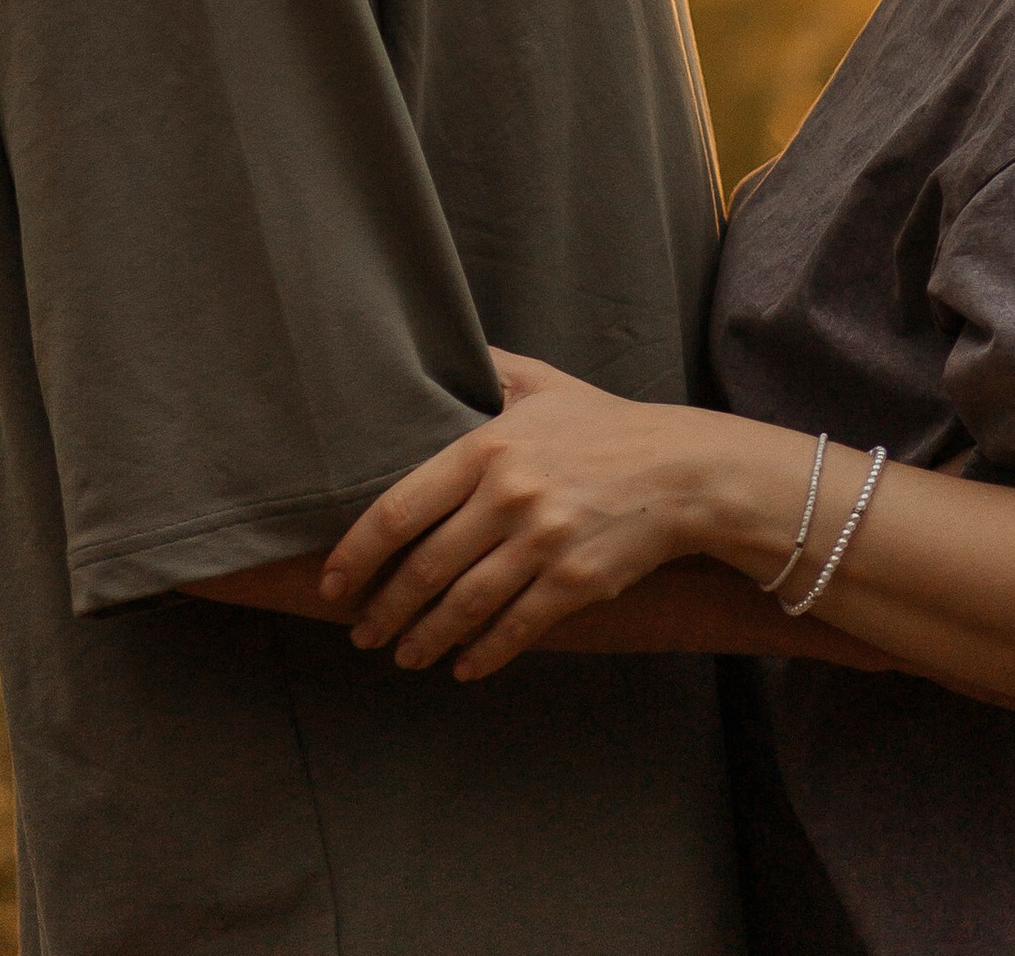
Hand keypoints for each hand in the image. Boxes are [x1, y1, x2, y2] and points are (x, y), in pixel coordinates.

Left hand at [321, 350, 729, 681]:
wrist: (681, 470)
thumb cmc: (604, 425)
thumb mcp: (541, 382)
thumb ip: (486, 368)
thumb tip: (435, 348)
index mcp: (488, 447)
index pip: (401, 509)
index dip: (358, 552)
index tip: (333, 581)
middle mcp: (509, 497)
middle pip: (425, 568)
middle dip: (385, 608)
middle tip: (362, 631)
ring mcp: (542, 543)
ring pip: (464, 606)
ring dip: (424, 638)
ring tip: (403, 653)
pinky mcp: (574, 582)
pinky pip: (514, 628)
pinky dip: (482, 653)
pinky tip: (462, 665)